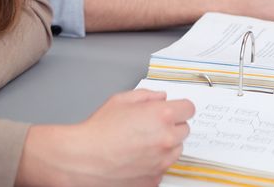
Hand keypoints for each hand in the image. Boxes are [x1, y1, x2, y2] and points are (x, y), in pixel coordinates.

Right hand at [19, 89, 192, 186]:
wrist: (84, 159)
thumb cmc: (98, 131)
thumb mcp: (119, 100)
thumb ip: (145, 95)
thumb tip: (159, 98)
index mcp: (161, 116)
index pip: (189, 108)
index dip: (179, 107)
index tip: (174, 110)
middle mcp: (166, 139)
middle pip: (184, 130)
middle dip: (171, 126)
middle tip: (151, 126)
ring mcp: (162, 162)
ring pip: (176, 151)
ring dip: (165, 146)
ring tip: (141, 143)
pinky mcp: (155, 179)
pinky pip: (162, 168)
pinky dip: (154, 163)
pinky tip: (136, 158)